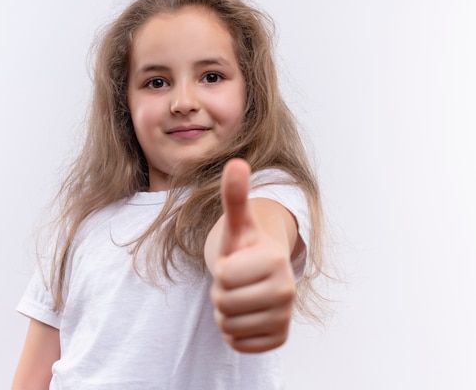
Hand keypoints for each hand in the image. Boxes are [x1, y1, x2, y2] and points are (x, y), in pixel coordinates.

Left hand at [210, 159, 295, 352]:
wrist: (262, 273)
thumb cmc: (245, 246)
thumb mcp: (237, 222)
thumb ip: (234, 195)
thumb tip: (236, 163)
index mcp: (275, 261)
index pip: (224, 277)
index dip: (221, 269)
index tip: (235, 262)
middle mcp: (286, 291)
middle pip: (224, 303)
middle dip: (221, 292)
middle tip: (235, 280)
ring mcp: (285, 318)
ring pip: (228, 325)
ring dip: (226, 312)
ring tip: (240, 294)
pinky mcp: (279, 339)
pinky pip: (238, 343)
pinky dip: (235, 331)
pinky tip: (246, 313)